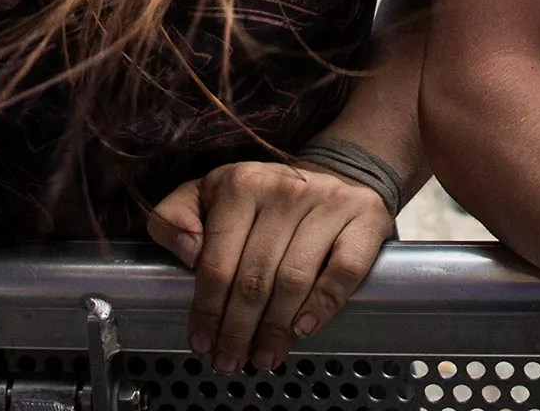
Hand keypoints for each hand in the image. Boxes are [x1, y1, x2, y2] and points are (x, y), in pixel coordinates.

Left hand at [145, 161, 392, 373]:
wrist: (331, 177)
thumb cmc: (262, 200)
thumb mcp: (208, 194)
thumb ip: (176, 217)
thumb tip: (186, 251)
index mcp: (241, 184)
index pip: (217, 260)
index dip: (206, 309)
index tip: (201, 341)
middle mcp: (285, 189)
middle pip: (254, 277)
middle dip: (238, 328)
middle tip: (230, 360)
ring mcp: (328, 203)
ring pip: (294, 279)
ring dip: (275, 329)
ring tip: (263, 356)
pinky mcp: (363, 219)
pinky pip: (343, 270)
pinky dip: (323, 304)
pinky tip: (304, 328)